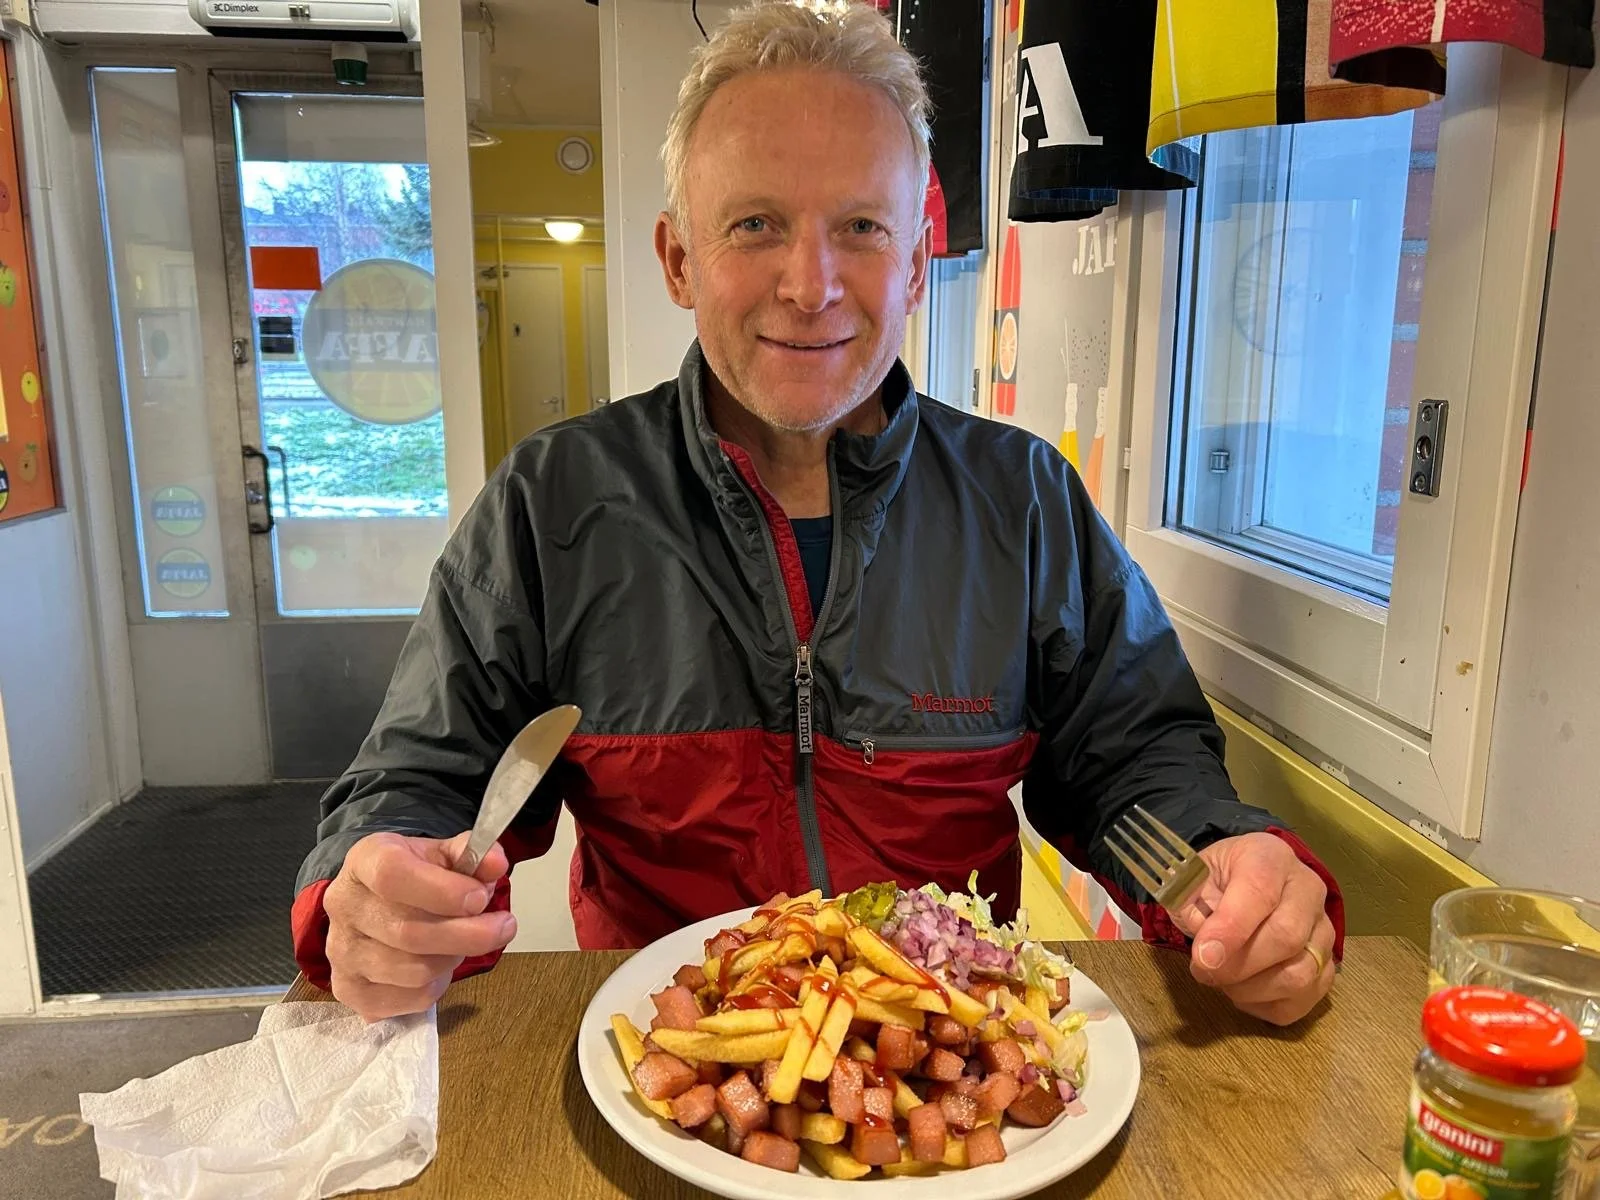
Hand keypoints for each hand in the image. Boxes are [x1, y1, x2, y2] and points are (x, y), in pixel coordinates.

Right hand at [324, 831, 517, 1021]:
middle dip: (468, 934)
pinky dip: (438, 986)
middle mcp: (344, 906)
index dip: (442, 891)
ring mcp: (342, 952)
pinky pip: (409, 999)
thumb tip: (496, 863)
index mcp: (364, 861)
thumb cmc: (414, 876)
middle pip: (408, 932)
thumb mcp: (440, 855)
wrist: (374, 902)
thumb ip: (471, 855)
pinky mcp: (350, 990)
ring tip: (462, 942)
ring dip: (453, 958)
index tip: (481, 899)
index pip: (392, 876)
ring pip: (413, 970)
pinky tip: (440, 965)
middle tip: (504, 927)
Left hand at [1169, 832, 1334, 1025]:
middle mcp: (1307, 890)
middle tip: (1204, 971)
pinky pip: (1302, 1000)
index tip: (1203, 958)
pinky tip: (1244, 991)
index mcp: (1270, 858)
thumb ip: (1192, 904)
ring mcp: (1323, 930)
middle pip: (1286, 938)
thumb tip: (1209, 949)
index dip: (1230, 930)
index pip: (1259, 893)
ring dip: (1251, 989)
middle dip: (1238, 966)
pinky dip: (1266, 1006)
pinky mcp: (1327, 966)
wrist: (1245, 881)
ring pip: (1300, 975)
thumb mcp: (1194, 877)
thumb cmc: (1217, 880)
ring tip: (1223, 979)